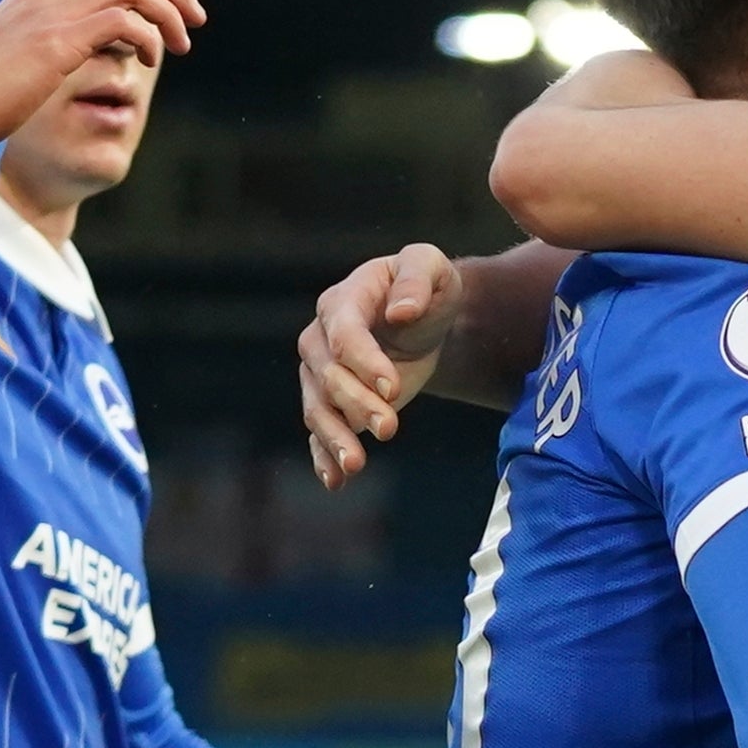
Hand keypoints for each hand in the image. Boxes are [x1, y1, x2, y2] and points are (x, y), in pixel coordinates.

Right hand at [0, 0, 202, 159]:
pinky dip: (147, 36)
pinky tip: (148, 61)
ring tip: (182, 43)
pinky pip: (121, 20)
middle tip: (195, 18)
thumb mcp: (14, 58)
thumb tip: (81, 49)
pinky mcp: (54, 44)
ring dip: (168, 10)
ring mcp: (47, 13)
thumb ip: (47, 42)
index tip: (165, 4)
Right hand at [300, 245, 461, 488]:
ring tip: (355, 465)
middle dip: (356, 404)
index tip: (393, 388)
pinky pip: (319, 432)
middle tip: (390, 428)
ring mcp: (321, 373)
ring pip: (317, 408)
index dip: (364, 362)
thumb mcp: (430, 266)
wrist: (424, 316)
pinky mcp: (333, 402)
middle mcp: (321, 338)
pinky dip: (323, 457)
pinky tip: (336, 481)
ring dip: (334, 438)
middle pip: (328, 376)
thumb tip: (402, 310)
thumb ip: (418, 279)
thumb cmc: (426, 286)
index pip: (343, 335)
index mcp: (342, 300)